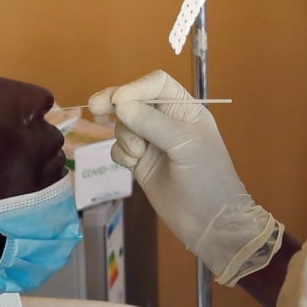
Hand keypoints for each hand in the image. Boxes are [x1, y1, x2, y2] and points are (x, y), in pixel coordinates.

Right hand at [86, 72, 281, 285]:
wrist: (210, 222)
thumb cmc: (207, 178)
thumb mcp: (184, 144)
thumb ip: (151, 122)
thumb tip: (119, 104)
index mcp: (186, 109)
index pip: (156, 84)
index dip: (135, 87)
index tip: (118, 100)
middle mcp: (168, 122)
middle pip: (134, 100)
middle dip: (115, 103)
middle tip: (96, 108)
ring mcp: (153, 143)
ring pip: (123, 125)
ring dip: (125, 135)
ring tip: (138, 153)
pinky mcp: (141, 163)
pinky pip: (119, 148)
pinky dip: (121, 153)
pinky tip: (133, 165)